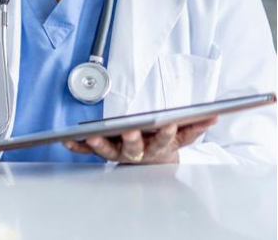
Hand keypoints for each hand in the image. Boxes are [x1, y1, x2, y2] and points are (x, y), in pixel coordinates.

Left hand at [62, 117, 217, 163]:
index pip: (164, 140)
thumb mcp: (182, 137)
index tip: (170, 124)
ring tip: (90, 135)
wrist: (151, 163)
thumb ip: (195, 126)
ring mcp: (118, 153)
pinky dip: (77, 147)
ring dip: (99, 143)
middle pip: (135, 149)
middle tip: (130, 131)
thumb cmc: (163, 143)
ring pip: (108, 151)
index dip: (167, 133)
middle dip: (133, 140)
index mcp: (158, 148)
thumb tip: (212, 116)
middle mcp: (137, 154)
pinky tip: (66, 141)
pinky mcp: (102, 152)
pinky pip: (87, 152)